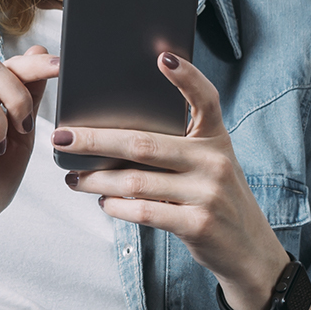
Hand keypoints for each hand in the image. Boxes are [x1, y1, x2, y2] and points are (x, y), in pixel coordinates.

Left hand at [57, 52, 288, 309]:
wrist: (249, 251)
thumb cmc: (214, 198)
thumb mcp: (207, 165)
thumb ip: (175, 147)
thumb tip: (109, 134)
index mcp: (216, 138)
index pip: (206, 99)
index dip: (187, 77)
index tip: (162, 57)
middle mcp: (214, 161)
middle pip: (143, 143)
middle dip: (94, 140)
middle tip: (61, 136)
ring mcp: (208, 193)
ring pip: (135, 181)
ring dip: (95, 179)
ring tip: (72, 177)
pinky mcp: (198, 224)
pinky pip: (144, 211)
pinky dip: (116, 206)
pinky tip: (102, 201)